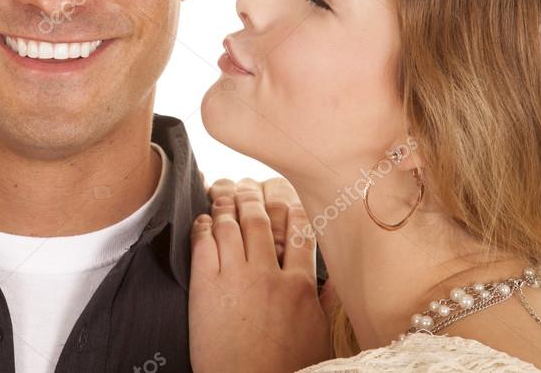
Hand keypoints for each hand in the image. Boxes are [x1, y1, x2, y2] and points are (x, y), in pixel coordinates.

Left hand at [190, 178, 330, 371]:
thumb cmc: (287, 370)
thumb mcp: (318, 337)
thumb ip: (326, 304)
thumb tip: (338, 281)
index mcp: (300, 286)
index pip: (300, 232)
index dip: (291, 208)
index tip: (285, 196)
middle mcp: (269, 275)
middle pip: (262, 221)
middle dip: (254, 197)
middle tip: (248, 185)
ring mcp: (236, 278)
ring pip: (231, 225)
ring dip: (226, 204)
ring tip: (223, 193)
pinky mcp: (206, 285)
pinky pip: (203, 243)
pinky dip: (203, 226)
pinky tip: (202, 220)